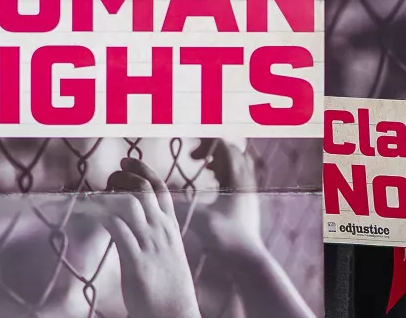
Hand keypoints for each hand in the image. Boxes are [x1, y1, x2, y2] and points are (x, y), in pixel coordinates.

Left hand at [102, 158, 199, 317]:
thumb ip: (153, 238)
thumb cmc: (169, 289)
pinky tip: (90, 211)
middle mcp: (161, 231)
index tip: (126, 161)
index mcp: (170, 228)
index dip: (143, 170)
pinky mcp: (136, 260)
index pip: (160, 188)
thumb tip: (130, 227)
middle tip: (109, 177)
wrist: (176, 314)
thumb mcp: (167, 256)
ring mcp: (150, 244)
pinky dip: (101, 214)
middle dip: (123, 177)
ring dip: (110, 193)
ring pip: (129, 203)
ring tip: (96, 194)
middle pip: (143, 189)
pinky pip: (116, 228)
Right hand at [186, 139, 265, 258]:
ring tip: (202, 169)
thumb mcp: (201, 219)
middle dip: (212, 151)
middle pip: (232, 152)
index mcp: (238, 180)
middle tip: (193, 158)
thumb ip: (179, 204)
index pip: (225, 147)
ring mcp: (248, 191)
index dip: (206, 145)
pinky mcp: (246, 202)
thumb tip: (157, 191)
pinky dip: (222, 174)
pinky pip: (236, 177)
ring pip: (235, 165)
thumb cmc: (226, 239)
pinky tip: (209, 187)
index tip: (190, 155)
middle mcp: (246, 181)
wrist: (247, 261)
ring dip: (217, 162)